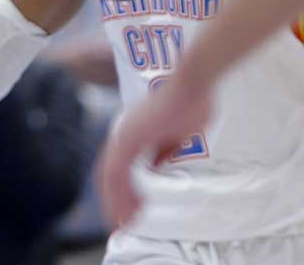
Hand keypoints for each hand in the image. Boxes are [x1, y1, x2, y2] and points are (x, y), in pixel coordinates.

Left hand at [97, 75, 211, 227]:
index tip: (132, 207)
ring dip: (114, 201)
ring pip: (109, 176)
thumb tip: (155, 166)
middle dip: (115, 199)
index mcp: (136, 131)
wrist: (194, 81)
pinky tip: (124, 208)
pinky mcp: (130, 137)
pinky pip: (116, 171)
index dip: (123, 188)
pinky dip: (117, 192)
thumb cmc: (193, 101)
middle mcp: (125, 133)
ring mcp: (125, 134)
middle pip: (111, 173)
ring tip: (122, 223)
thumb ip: (164, 150)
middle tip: (122, 222)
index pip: (121, 166)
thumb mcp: (179, 134)